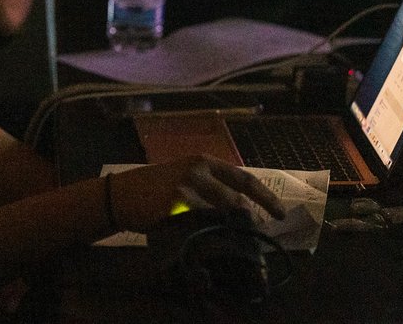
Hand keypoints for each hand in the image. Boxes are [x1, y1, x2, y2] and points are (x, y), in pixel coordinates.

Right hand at [110, 155, 284, 232]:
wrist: (122, 194)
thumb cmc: (155, 186)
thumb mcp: (185, 176)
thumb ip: (211, 186)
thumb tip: (242, 206)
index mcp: (204, 161)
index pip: (245, 178)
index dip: (266, 197)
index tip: (281, 214)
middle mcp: (198, 170)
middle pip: (236, 200)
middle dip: (249, 220)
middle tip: (256, 236)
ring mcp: (187, 188)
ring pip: (221, 215)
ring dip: (229, 230)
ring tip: (233, 242)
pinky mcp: (175, 206)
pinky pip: (202, 225)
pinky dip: (209, 235)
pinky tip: (209, 241)